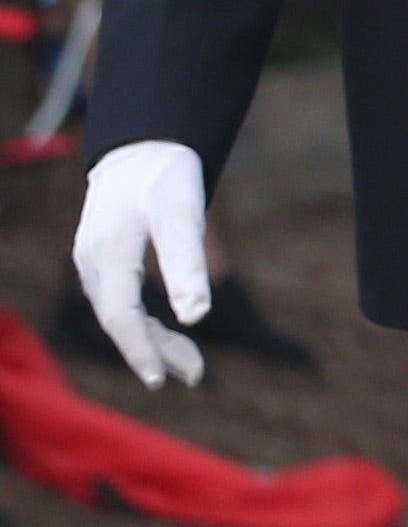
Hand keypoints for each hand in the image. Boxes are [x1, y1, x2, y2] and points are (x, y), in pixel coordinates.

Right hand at [75, 141, 213, 387]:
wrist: (144, 146)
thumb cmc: (166, 175)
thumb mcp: (183, 212)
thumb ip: (187, 261)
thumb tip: (197, 315)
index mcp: (108, 253)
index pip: (119, 316)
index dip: (140, 351)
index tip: (160, 380)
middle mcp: (91, 262)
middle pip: (120, 321)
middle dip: (155, 352)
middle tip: (196, 376)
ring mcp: (93, 262)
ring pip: (120, 314)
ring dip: (153, 341)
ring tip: (193, 367)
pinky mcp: (102, 260)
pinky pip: (119, 302)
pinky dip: (144, 322)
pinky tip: (171, 333)